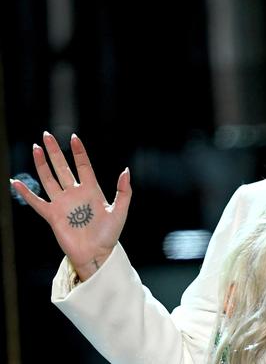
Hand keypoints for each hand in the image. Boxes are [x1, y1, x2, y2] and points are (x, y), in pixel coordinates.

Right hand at [10, 131, 130, 280]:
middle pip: (63, 168)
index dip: (78, 152)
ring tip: (36, 148)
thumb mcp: (120, 210)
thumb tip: (126, 170)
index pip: (83, 166)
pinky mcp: (52, 216)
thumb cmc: (110, 234)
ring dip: (42, 164)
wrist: (96, 254)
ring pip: (49, 179)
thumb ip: (124, 191)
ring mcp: (62, 204)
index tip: (73, 138)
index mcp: (92, 190)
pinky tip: (16, 183)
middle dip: (55, 152)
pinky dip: (26, 193)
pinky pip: (36, 202)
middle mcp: (75, 194)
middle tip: (46, 135)